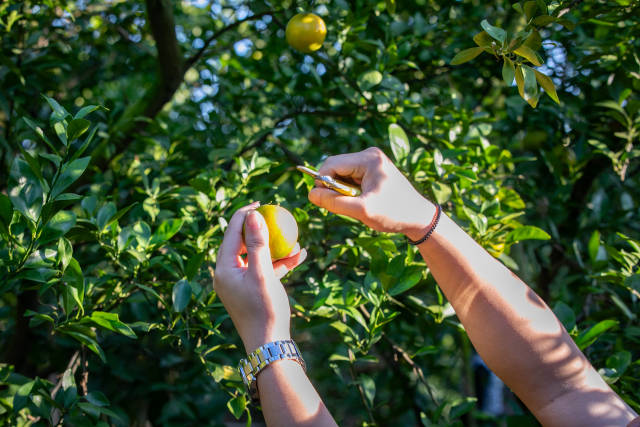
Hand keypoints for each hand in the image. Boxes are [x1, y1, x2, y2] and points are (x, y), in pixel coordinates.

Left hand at [214, 202, 306, 352]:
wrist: (269, 345)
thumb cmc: (264, 309)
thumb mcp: (263, 273)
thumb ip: (257, 243)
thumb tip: (253, 215)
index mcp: (223, 268)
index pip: (231, 231)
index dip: (246, 214)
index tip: (264, 203)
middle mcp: (228, 273)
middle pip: (243, 241)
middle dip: (263, 229)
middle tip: (279, 216)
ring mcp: (240, 282)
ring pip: (257, 255)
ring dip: (276, 247)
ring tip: (297, 241)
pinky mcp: (252, 290)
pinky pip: (265, 269)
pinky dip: (280, 263)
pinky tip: (300, 256)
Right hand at [308, 147, 435, 240]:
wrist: (418, 217)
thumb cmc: (394, 213)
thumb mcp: (362, 211)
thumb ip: (334, 203)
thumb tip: (311, 195)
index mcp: (369, 159)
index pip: (331, 164)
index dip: (323, 182)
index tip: (327, 201)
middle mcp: (370, 155)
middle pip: (335, 167)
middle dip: (334, 187)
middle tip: (345, 205)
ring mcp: (372, 161)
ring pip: (341, 173)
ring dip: (342, 190)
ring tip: (358, 204)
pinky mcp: (372, 169)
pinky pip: (350, 177)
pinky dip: (350, 190)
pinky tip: (363, 200)